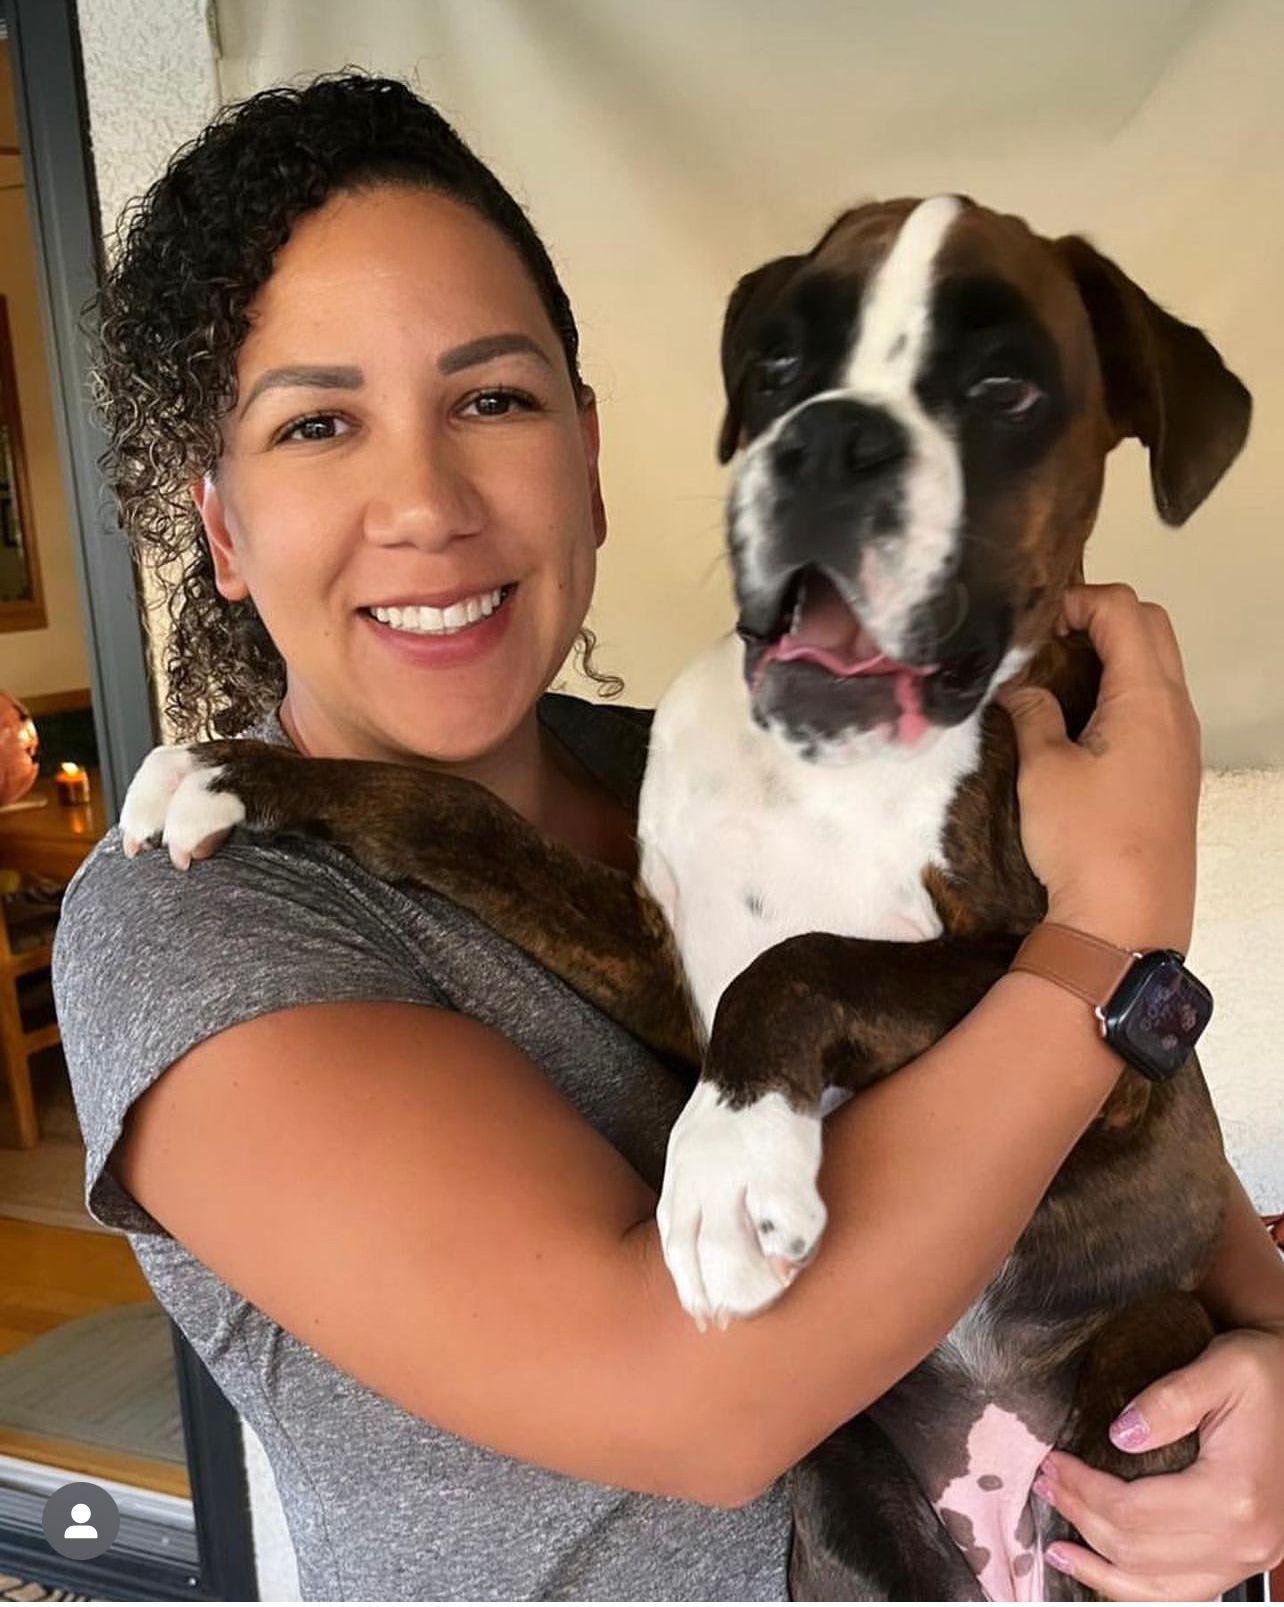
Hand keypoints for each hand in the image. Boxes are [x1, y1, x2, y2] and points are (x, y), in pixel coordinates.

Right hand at [998, 583, 1200, 952]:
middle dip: (1100, 615)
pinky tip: (1080, 717)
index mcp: (1147, 698)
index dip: (1077, 600)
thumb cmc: (1086, 842)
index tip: (1034, 622)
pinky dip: (1122, 687)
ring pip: (1158, 665)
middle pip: (1152, 627)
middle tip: (1048, 636)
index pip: (1124, 611)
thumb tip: (1022, 689)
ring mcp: (1181, 741)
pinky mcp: (1174, 770)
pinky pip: (1156, 703)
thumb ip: (1033, 714)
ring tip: (1058, 673)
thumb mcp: (1043, 770)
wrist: (1128, 918)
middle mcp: (1176, 710)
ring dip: (1114, 652)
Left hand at [1035, 1325, 1283, 1599]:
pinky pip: (1184, 1594)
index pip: (1134, 1511)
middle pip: (1139, 1551)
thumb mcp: (1223, 1368)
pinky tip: (1108, 1574)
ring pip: (1159, 1590)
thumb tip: (1119, 1434)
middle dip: (1082, 1519)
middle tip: (1045, 1485)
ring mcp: (1247, 1558)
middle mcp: (1244, 1540)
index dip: (1083, 1490)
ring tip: (1059, 1548)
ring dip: (1101, 1571)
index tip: (1051, 1463)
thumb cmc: (1268, 1376)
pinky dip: (1139, 1590)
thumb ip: (1169, 1400)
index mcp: (1234, 1495)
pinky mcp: (1244, 1560)